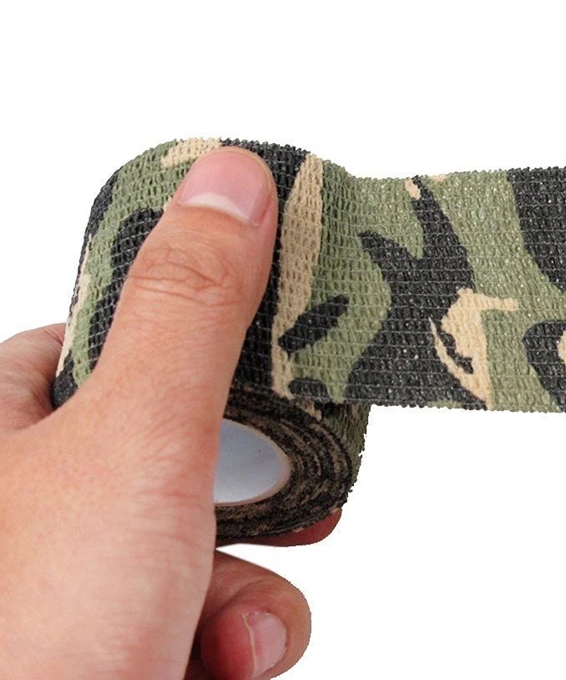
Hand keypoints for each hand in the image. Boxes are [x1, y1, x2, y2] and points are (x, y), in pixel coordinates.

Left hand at [0, 148, 339, 679]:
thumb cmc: (27, 634)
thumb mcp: (136, 442)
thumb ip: (192, 306)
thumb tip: (228, 174)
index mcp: (0, 424)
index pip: (124, 336)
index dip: (216, 341)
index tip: (293, 355)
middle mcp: (26, 501)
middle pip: (182, 447)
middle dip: (249, 495)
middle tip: (297, 501)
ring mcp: (66, 585)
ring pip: (202, 544)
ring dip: (244, 590)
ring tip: (229, 644)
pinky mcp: (110, 648)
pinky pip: (198, 621)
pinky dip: (228, 645)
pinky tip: (219, 672)